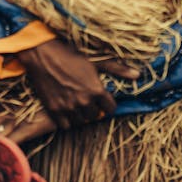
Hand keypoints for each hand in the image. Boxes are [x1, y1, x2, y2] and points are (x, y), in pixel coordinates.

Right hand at [17, 39, 138, 129]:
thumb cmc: (71, 55)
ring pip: (82, 122)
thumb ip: (117, 69)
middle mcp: (84, 101)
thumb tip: (137, 75)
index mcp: (96, 90)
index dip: (108, 104)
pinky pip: (66, 126)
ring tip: (78, 105)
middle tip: (89, 100)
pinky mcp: (54, 110)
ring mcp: (68, 107)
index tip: (103, 99)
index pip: (111, 108)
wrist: (43, 54)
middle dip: (95, 109)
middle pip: (96, 116)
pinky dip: (68, 121)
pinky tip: (67, 110)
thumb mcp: (96, 61)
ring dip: (82, 116)